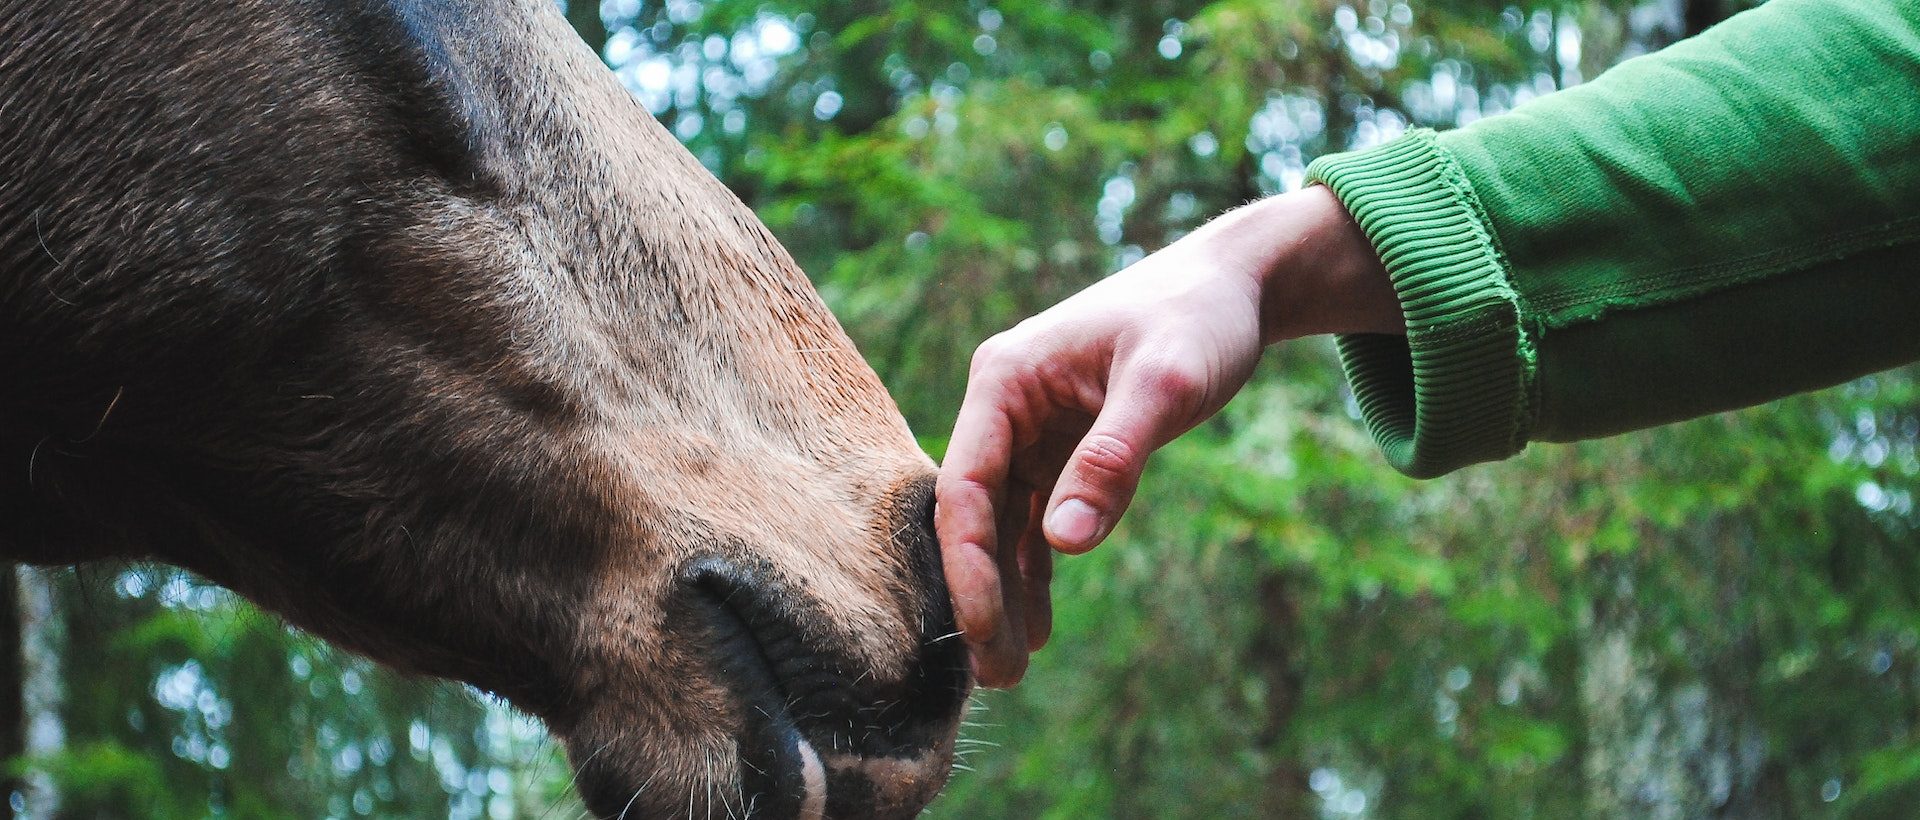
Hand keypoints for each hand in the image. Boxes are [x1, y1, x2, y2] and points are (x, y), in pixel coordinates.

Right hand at [937, 186, 1397, 686]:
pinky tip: (1040, 627)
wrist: (1234, 286)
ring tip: (1011, 671)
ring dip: (1006, 593)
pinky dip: (1039, 569)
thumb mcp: (1166, 385)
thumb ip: (1113, 460)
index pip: (965, 485)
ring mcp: (1029, 429)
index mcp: (1005, 379)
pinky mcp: (1061, 448)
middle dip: (981, 594)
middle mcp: (1004, 406)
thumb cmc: (1197, 319)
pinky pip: (1038, 519)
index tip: (985, 629)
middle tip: (998, 677)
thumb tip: (1063, 544)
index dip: (969, 563)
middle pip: (975, 514)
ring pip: (1003, 525)